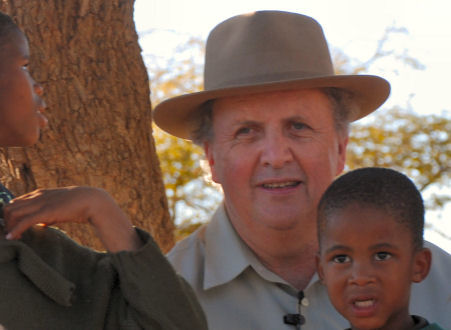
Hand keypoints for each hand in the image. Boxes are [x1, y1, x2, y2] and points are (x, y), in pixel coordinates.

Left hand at [3, 186, 142, 251]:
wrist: (93, 201)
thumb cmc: (79, 205)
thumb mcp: (60, 206)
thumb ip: (49, 213)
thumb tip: (42, 223)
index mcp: (40, 193)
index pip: (16, 202)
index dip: (10, 216)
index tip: (12, 228)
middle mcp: (37, 196)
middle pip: (10, 207)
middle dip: (6, 221)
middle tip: (9, 234)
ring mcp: (41, 203)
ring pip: (12, 213)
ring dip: (9, 227)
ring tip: (12, 238)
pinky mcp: (45, 212)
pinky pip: (23, 222)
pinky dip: (15, 230)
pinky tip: (12, 238)